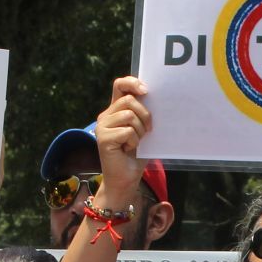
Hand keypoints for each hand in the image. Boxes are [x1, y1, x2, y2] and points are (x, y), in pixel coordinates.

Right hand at [96, 76, 150, 200]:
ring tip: (136, 143)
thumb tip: (158, 99)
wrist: (127, 178)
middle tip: (147, 131)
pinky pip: (127, 131)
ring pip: (129, 116)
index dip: (132, 82)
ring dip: (140, 131)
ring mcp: (102, 127)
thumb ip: (144, 113)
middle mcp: (106, 116)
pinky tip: (128, 150)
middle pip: (129, 100)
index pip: (120, 85)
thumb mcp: (143, 130)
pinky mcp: (103, 138)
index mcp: (115, 110)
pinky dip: (134, 141)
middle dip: (144, 115)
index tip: (146, 91)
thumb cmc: (137, 155)